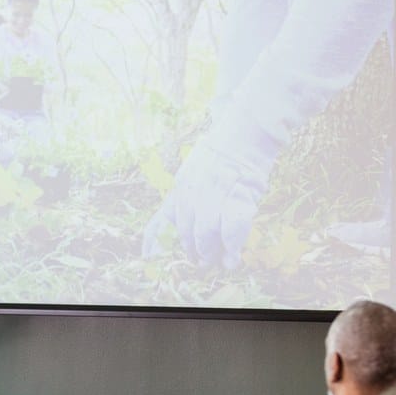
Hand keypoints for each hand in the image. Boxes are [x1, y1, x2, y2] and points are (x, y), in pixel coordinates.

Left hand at [141, 143, 263, 268]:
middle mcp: (190, 193)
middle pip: (185, 232)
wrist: (246, 132)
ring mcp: (213, 195)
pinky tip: (233, 257)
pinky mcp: (237, 196)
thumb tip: (189, 228)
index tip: (149, 259)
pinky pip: (231, 229)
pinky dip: (232, 246)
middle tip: (201, 262)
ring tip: (217, 261)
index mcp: (179, 189)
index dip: (153, 243)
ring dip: (211, 252)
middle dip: (192, 251)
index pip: (160, 221)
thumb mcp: (193, 173)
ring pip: (205, 234)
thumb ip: (186, 198)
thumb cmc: (222, 154)